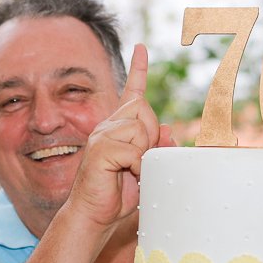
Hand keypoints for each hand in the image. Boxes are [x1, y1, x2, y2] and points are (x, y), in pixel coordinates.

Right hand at [67, 44, 173, 227]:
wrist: (95, 214)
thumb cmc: (118, 194)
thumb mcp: (146, 169)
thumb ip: (156, 148)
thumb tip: (167, 128)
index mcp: (119, 128)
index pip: (131, 92)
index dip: (138, 69)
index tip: (142, 48)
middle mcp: (108, 126)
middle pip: (142, 108)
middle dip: (152, 134)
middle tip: (141, 160)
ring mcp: (102, 135)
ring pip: (140, 128)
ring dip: (144, 152)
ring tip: (132, 170)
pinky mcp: (101, 149)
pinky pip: (133, 150)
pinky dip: (138, 165)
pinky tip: (127, 175)